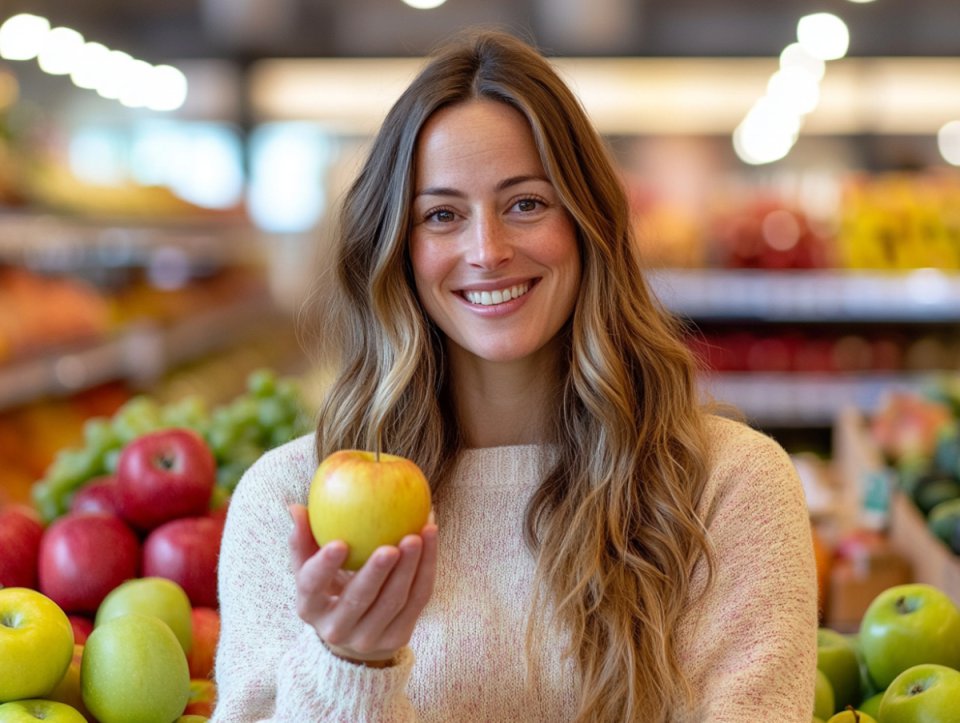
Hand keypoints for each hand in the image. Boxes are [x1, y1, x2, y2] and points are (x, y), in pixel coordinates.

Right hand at [288, 503, 437, 665]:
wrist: (356, 639)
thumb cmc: (330, 589)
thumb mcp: (311, 570)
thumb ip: (304, 540)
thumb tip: (296, 507)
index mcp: (310, 608)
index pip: (312, 587)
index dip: (324, 567)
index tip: (339, 543)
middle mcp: (336, 629)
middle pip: (359, 599)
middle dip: (376, 572)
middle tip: (391, 545)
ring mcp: (369, 637)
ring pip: (394, 600)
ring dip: (410, 567)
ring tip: (418, 535)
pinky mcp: (398, 637)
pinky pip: (418, 599)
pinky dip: (426, 568)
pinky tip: (430, 538)